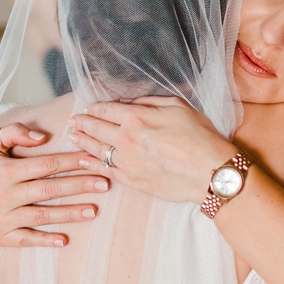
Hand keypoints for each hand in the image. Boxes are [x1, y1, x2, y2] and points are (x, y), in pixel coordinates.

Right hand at [0, 122, 109, 247]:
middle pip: (49, 189)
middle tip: (105, 183)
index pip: (46, 164)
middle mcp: (6, 194)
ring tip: (94, 211)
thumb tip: (42, 137)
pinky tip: (66, 240)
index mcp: (6, 170)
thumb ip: (14, 133)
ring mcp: (5, 217)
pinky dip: (45, 240)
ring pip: (42, 215)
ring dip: (69, 214)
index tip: (93, 159)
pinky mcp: (2, 236)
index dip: (71, 161)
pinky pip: (27, 239)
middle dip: (79, 186)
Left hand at [68, 97, 236, 203]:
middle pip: (96, 129)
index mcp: (137, 118)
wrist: (211, 172)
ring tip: (73, 137)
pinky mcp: (132, 181)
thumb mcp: (179, 107)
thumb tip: (132, 102)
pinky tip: (84, 159)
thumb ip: (151, 101)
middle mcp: (126, 140)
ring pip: (96, 150)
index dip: (94, 108)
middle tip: (72, 121)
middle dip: (82, 123)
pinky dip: (91, 164)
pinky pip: (105, 170)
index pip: (106, 110)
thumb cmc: (200, 137)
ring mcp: (127, 162)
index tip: (87, 108)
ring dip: (82, 142)